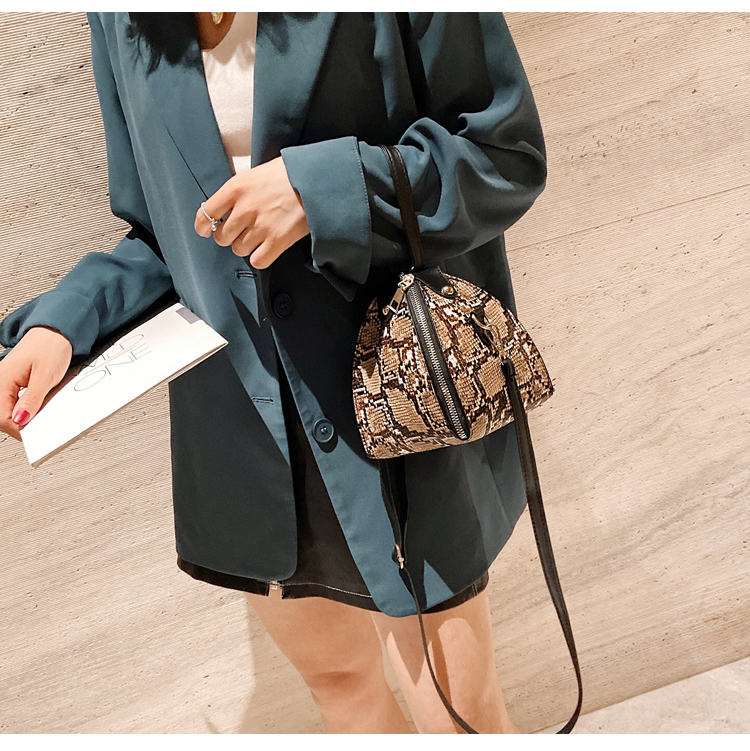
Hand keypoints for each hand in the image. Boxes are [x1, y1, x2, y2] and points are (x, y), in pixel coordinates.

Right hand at [0, 326, 72, 440]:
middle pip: (2, 416)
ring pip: (8, 410)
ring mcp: (6, 382)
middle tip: (39, 429)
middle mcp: (0, 381)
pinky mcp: (14, 383)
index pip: (2, 417)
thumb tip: (21, 421)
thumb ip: (32, 399)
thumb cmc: (51, 346)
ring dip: (22, 418)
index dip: (18, 429)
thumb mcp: (46, 375)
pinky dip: (25, 409)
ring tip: (39, 419)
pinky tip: (37, 410)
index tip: (35, 435)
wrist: (56, 330)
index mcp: (3, 380)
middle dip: (19, 425)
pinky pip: (15, 402)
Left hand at [194, 155, 309, 267]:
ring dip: (246, 246)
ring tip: (259, 237)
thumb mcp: (256, 173)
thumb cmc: (289, 174)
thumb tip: (227, 209)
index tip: (205, 230)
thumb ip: (239, 191)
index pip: (206, 213)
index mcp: (236, 188)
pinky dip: (260, 257)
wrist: (317, 181)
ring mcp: (261, 227)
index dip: (203, 226)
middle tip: (241, 231)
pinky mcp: (278, 241)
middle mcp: (245, 209)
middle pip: (221, 237)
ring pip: (238, 250)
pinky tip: (267, 248)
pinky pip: (257, 261)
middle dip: (229, 236)